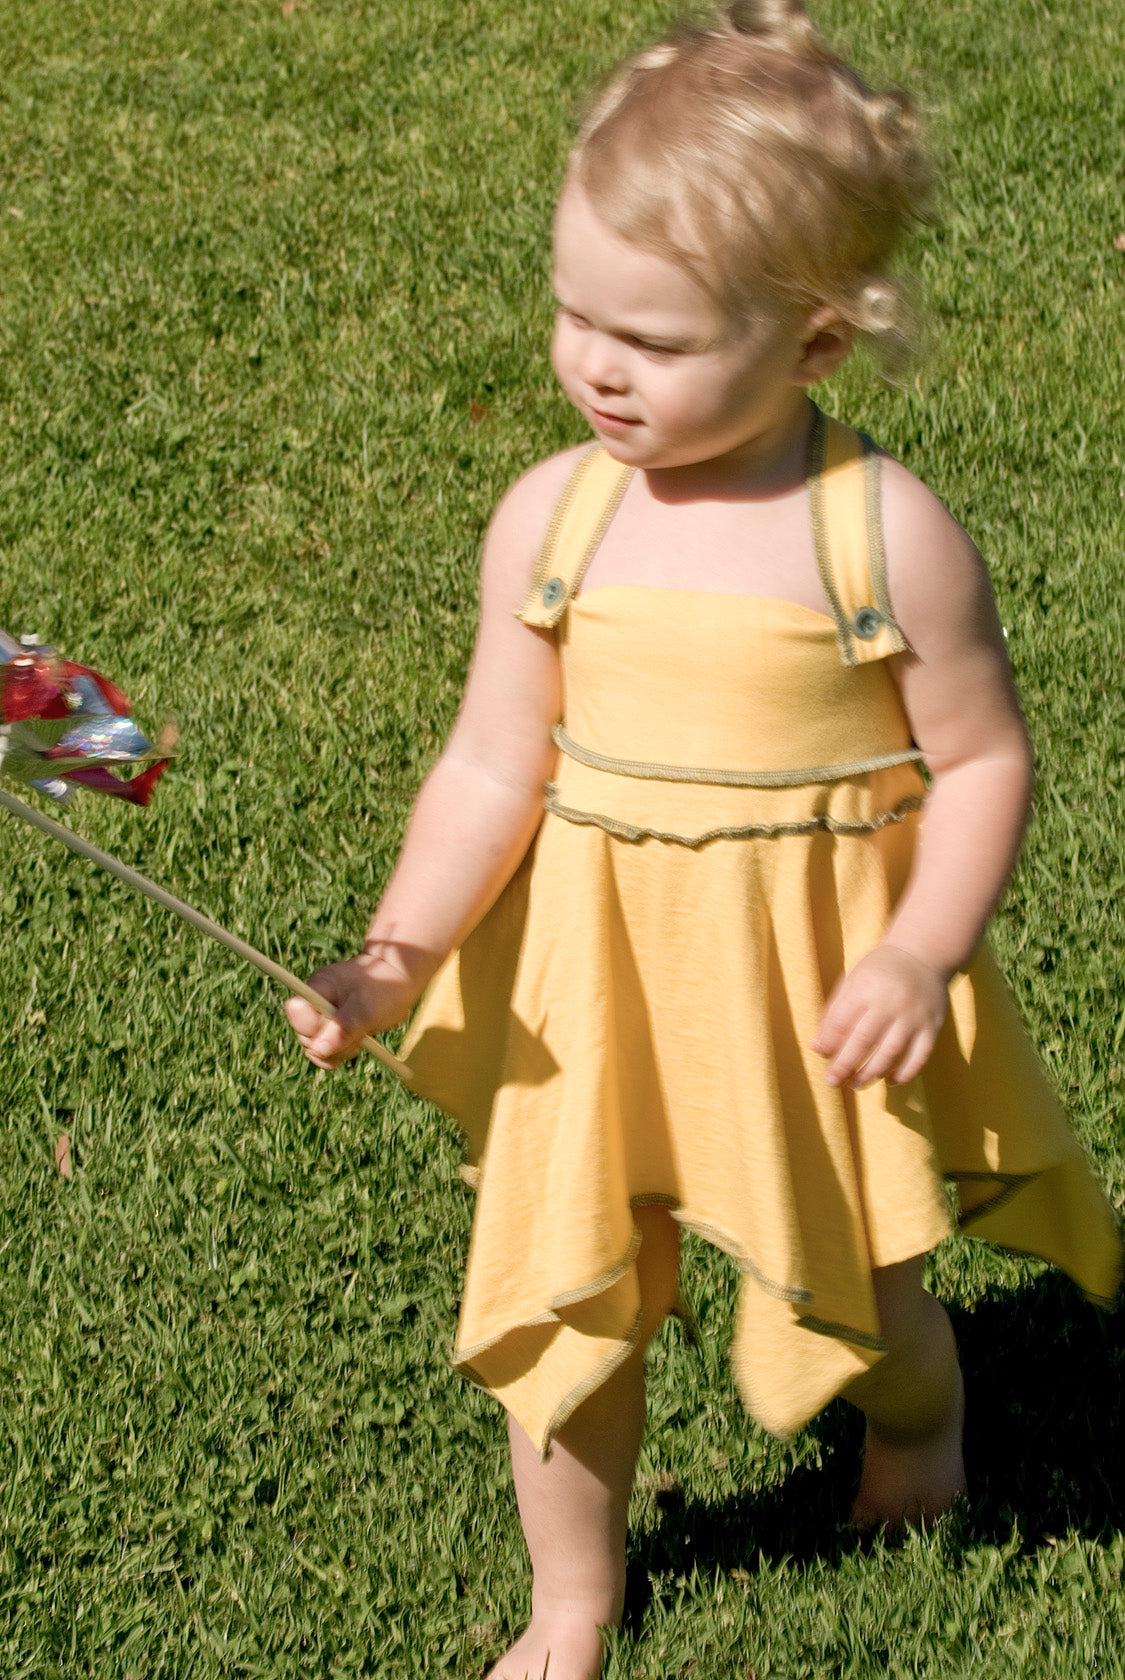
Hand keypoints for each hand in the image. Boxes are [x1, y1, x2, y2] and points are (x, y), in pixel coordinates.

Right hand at [285, 955, 416, 1069]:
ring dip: (339, 1051)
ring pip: (316, 1047)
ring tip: (361, 1036)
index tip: (336, 1025)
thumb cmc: (385, 988)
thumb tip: (317, 1050)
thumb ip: (342, 1029)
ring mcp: (322, 1016)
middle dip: (330, 1044)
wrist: (399, 980)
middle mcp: (315, 1002)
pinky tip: (356, 1044)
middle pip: (305, 1035)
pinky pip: (326, 1051)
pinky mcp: (331, 1028)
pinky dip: (340, 1053)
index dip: (311, 1026)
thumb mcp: (367, 1009)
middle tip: (357, 1035)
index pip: (297, 1011)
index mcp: (318, 987)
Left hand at [813, 944, 948, 1089]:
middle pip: (864, 1040)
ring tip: (855, 1083)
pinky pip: (919, 1057)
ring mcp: (914, 1016)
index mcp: (866, 986)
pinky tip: (889, 1079)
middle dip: (845, 1064)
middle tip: (832, 1081)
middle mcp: (891, 1001)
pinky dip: (904, 1073)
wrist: (923, 954)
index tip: (822, 1055)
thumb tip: (819, 1048)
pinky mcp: (933, 1027)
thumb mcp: (853, 980)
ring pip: (891, 1052)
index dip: (830, 1041)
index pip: (843, 1019)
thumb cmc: (879, 972)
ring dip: (871, 1073)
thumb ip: (834, 1012)